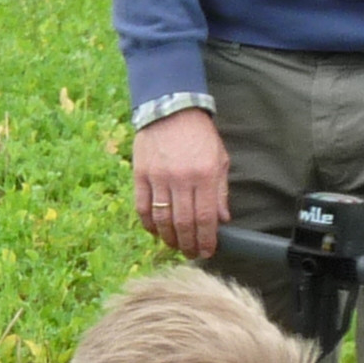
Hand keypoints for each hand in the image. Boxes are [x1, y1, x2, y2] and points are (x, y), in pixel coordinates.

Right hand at [131, 108, 228, 258]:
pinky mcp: (141, 175)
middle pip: (183, 223)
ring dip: (169, 237)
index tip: (207, 252)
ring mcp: (158, 177)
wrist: (170, 109)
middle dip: (188, 244)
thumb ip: (220, 191)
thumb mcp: (219, 159)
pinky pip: (143, 207)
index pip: (206, 218)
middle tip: (191, 253)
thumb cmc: (199, 135)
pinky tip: (156, 231)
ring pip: (162, 219)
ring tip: (175, 245)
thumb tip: (222, 220)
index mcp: (205, 175)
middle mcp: (181, 179)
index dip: (206, 240)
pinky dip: (149, 224)